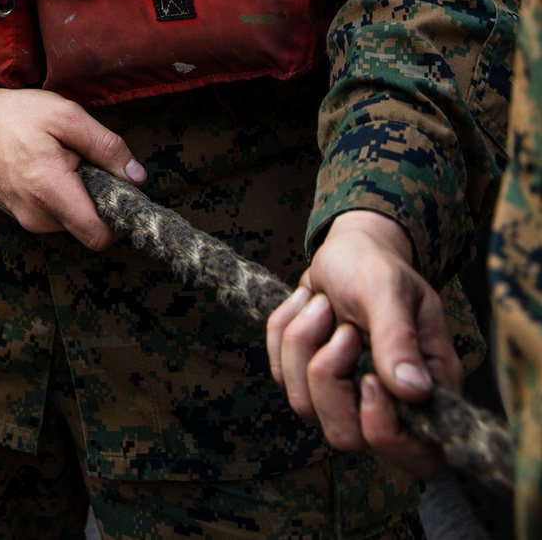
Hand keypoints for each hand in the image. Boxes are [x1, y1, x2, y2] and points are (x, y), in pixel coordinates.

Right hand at [0, 86, 145, 249]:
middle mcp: (37, 216)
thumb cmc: (12, 116)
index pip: (100, 236)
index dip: (120, 219)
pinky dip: (60, 195)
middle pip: (88, 227)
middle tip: (85, 161)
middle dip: (98, 200)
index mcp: (51, 192)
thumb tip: (137, 176)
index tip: (122, 190)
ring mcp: (25, 219)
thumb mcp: (65, 115)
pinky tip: (47, 166)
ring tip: (61, 158)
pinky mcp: (18, 215)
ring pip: (71, 220)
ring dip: (78, 195)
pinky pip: (53, 214)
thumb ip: (106, 146)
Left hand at [266, 210, 462, 478]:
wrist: (348, 248)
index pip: (418, 458)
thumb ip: (398, 337)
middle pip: (345, 436)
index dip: (384, 430)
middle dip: (329, 375)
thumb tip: (414, 391)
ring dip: (305, 343)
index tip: (367, 377)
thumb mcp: (388, 289)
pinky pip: (279, 373)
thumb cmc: (376, 265)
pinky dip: (284, 331)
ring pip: (304, 405)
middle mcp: (388, 404)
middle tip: (343, 328)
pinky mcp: (310, 380)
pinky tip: (306, 304)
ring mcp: (345, 396)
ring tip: (324, 306)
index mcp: (429, 389)